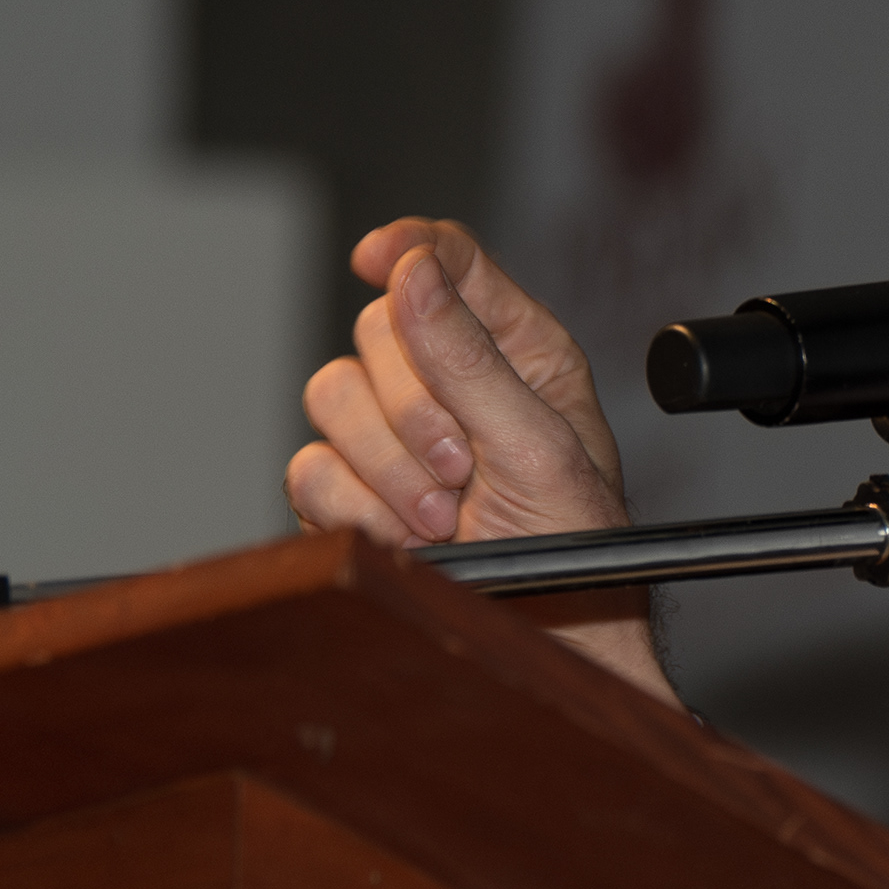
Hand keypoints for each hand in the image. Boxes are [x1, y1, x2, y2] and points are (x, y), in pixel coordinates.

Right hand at [286, 218, 675, 704]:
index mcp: (517, 351)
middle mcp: (452, 380)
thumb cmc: (577, 547)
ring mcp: (393, 434)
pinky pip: (311, 468)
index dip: (411, 248)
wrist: (547, 639)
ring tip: (450, 517)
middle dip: (416, 408)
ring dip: (390, 468)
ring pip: (331, 395)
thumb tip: (411, 269)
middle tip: (467, 469)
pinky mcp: (349, 489)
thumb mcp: (540, 446)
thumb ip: (471, 358)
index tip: (380, 255)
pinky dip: (359, 509)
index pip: (451, 263)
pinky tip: (411, 539)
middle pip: (377, 329)